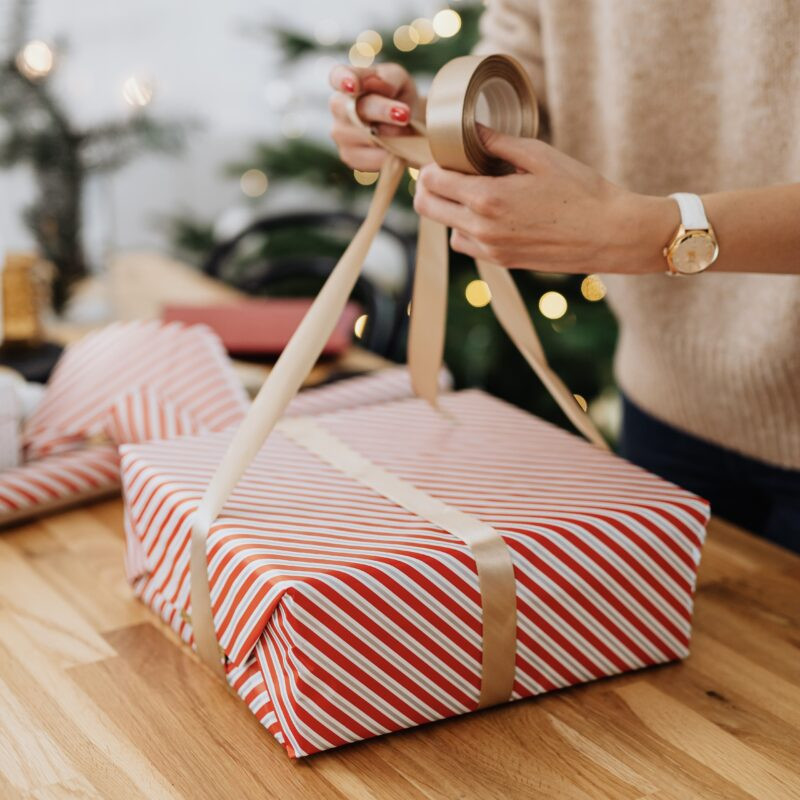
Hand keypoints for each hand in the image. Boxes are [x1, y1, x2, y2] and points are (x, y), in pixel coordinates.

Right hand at [328, 63, 418, 171]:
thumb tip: (377, 85)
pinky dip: (390, 154)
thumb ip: (388, 77)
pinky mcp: (349, 156)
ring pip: (365, 137)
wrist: (407, 124)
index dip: (343, 81)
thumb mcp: (398, 79)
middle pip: (357, 111)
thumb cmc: (398, 95)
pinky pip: (371, 158)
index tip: (353, 86)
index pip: (337, 77)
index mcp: (345, 80)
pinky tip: (398, 148)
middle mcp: (338, 107)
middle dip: (382, 112)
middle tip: (404, 115)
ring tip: (407, 131)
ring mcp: (340, 134)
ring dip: (391, 136)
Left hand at [413, 127, 676, 273]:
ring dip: (452, 211)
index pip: (431, 182)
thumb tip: (468, 129)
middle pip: (428, 208)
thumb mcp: (539, 155)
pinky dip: (470, 230)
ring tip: (477, 193)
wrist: (609, 234)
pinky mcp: (502, 262)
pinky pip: (469, 246)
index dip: (431, 165)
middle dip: (430, 188)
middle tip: (450, 172)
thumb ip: (497, 143)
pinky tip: (493, 214)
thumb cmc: (580, 191)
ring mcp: (490, 250)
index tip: (445, 155)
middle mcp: (481, 228)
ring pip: (447, 230)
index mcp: (487, 198)